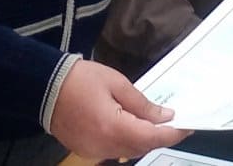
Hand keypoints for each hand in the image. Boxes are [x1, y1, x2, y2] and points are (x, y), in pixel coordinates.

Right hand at [48, 60, 190, 159]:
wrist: (44, 86)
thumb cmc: (80, 79)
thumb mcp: (117, 83)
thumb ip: (142, 104)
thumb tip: (164, 116)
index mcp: (113, 128)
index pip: (152, 138)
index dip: (173, 134)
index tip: (188, 126)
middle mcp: (104, 146)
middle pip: (142, 148)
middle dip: (161, 136)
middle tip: (175, 122)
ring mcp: (94, 151)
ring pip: (129, 152)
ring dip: (145, 140)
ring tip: (157, 123)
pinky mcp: (86, 150)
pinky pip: (114, 151)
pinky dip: (128, 141)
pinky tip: (133, 127)